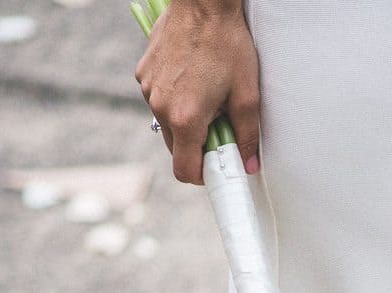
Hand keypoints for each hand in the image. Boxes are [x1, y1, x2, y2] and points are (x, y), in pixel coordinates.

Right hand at [135, 0, 261, 184]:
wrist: (203, 4)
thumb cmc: (227, 45)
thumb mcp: (247, 95)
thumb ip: (246, 136)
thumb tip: (248, 165)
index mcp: (185, 118)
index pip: (185, 170)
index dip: (203, 175)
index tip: (218, 168)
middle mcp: (159, 106)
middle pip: (176, 148)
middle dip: (198, 145)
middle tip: (220, 126)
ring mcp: (148, 88)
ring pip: (167, 122)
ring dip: (186, 120)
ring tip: (208, 95)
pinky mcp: (143, 72)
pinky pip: (159, 98)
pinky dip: (175, 98)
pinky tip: (193, 77)